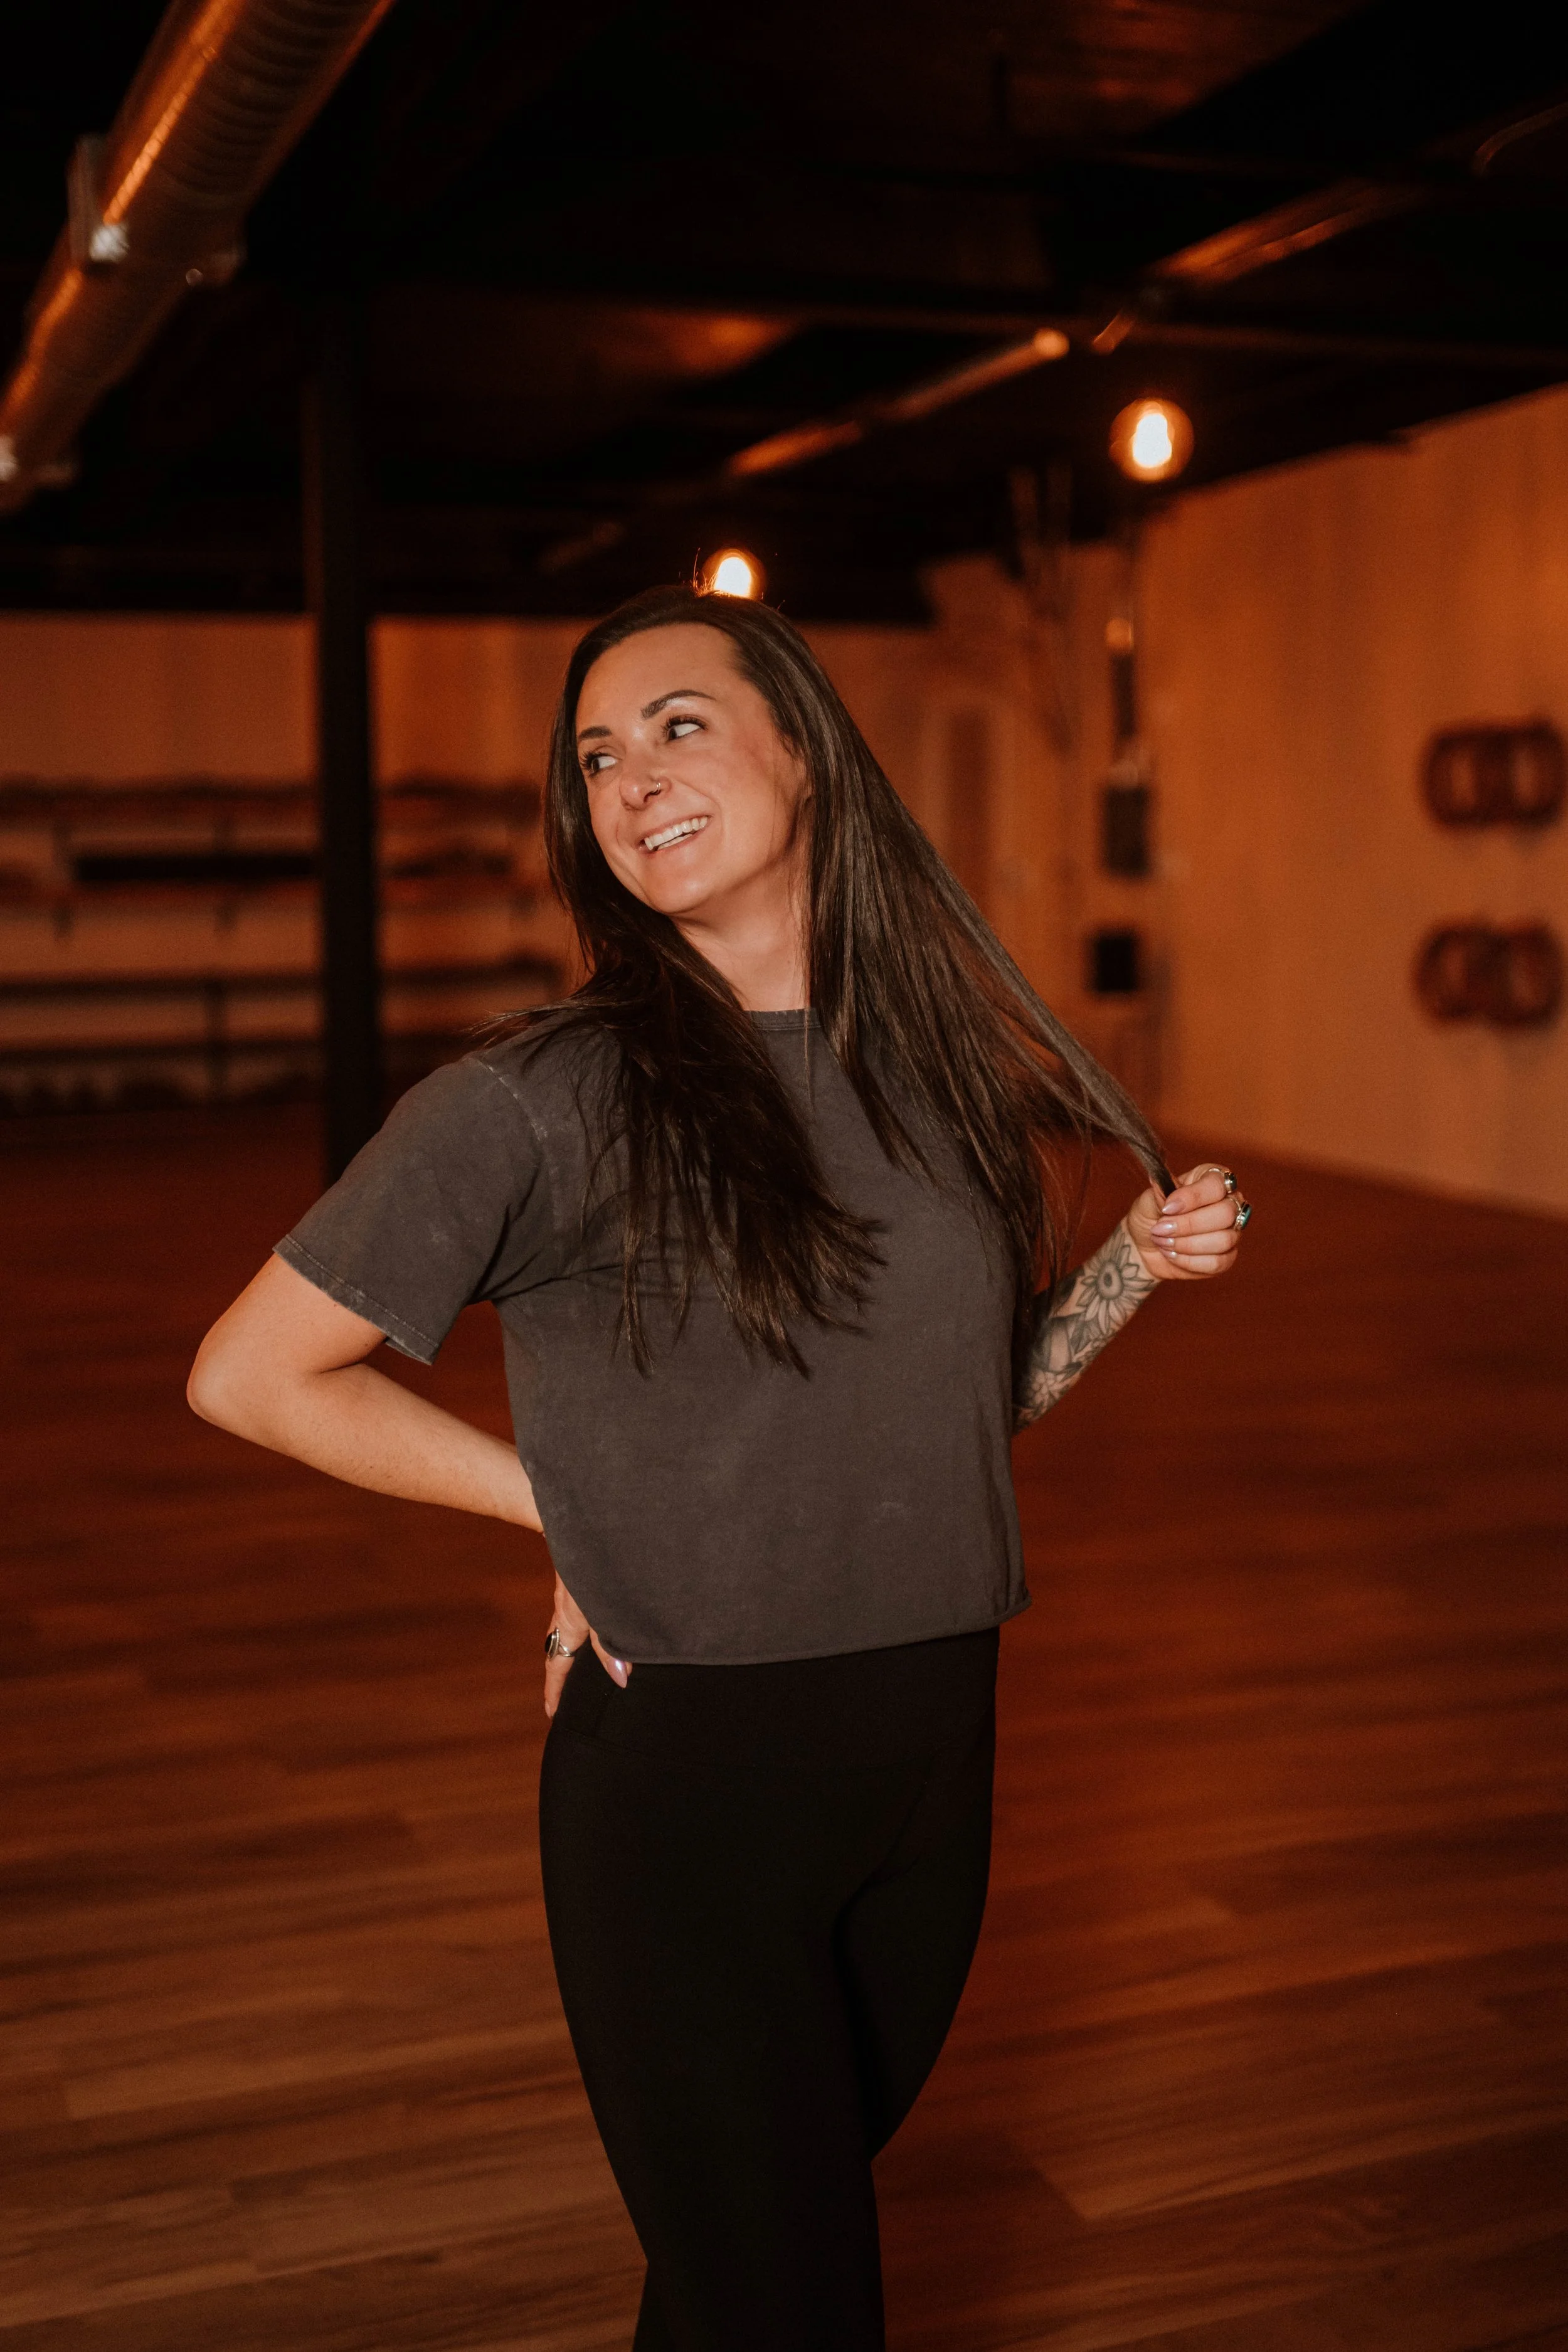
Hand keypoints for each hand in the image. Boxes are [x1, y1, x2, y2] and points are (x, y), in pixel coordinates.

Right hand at [544, 1574, 631, 1717]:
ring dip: (573, 1651)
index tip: (552, 1714)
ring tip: (583, 1669)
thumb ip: (611, 1644)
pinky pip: (577, 1614)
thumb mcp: (603, 1608)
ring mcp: (570, 1596)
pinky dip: (583, 1630)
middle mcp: (566, 1612)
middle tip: (566, 1699)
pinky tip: (599, 1626)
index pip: (557, 1665)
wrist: (579, 1518)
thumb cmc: (592, 1563)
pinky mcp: (579, 1582)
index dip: (556, 1691)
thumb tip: (620, 1679)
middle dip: (562, 1675)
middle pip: (559, 1650)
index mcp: (569, 1622)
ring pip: (568, 1631)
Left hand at [1125, 1162, 1251, 1282]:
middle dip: (1188, 1225)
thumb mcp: (1148, 1201)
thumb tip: (1162, 1186)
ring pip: (1223, 1240)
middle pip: (1225, 1214)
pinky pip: (1218, 1263)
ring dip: (1186, 1244)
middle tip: (1161, 1229)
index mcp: (1212, 1179)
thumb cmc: (1150, 1216)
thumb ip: (1159, 1194)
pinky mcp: (1227, 1257)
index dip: (1192, 1198)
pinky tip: (1173, 1254)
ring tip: (1163, 1242)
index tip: (1167, 1208)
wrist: (1144, 1247)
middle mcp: (1228, 1203)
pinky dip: (1189, 1261)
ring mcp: (1231, 1231)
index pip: (1216, 1185)